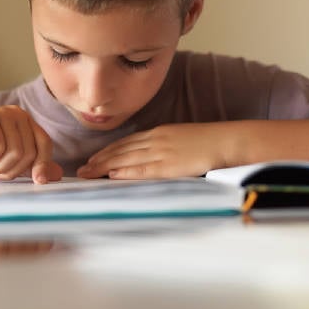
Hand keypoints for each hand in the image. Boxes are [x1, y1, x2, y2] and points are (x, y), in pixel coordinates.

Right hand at [0, 105, 61, 182]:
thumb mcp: (8, 164)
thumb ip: (32, 167)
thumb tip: (58, 175)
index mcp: (26, 121)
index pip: (45, 144)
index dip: (42, 165)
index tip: (36, 182)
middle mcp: (17, 113)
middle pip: (30, 152)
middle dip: (12, 170)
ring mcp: (2, 113)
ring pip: (15, 152)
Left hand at [76, 123, 230, 178]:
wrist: (227, 141)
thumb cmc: (210, 141)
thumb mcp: (183, 137)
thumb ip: (167, 145)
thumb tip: (155, 155)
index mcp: (160, 132)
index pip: (127, 142)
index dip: (109, 150)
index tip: (94, 158)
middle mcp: (156, 140)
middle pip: (121, 150)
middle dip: (100, 159)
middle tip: (82, 169)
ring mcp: (162, 152)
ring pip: (126, 159)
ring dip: (105, 167)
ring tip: (88, 174)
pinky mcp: (169, 166)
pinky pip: (142, 170)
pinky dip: (125, 172)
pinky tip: (112, 176)